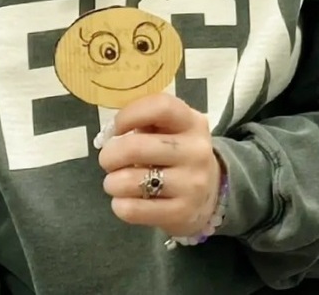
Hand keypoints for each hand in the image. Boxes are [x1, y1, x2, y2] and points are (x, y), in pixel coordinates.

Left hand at [97, 93, 222, 237]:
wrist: (209, 195)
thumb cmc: (177, 156)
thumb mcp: (172, 130)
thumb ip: (146, 122)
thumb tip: (109, 133)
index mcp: (192, 123)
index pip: (161, 107)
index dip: (129, 115)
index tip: (116, 129)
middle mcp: (197, 151)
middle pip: (135, 147)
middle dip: (109, 156)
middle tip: (109, 161)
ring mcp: (192, 184)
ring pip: (129, 181)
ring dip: (112, 183)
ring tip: (117, 183)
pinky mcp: (182, 212)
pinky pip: (133, 210)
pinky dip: (120, 205)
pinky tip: (126, 201)